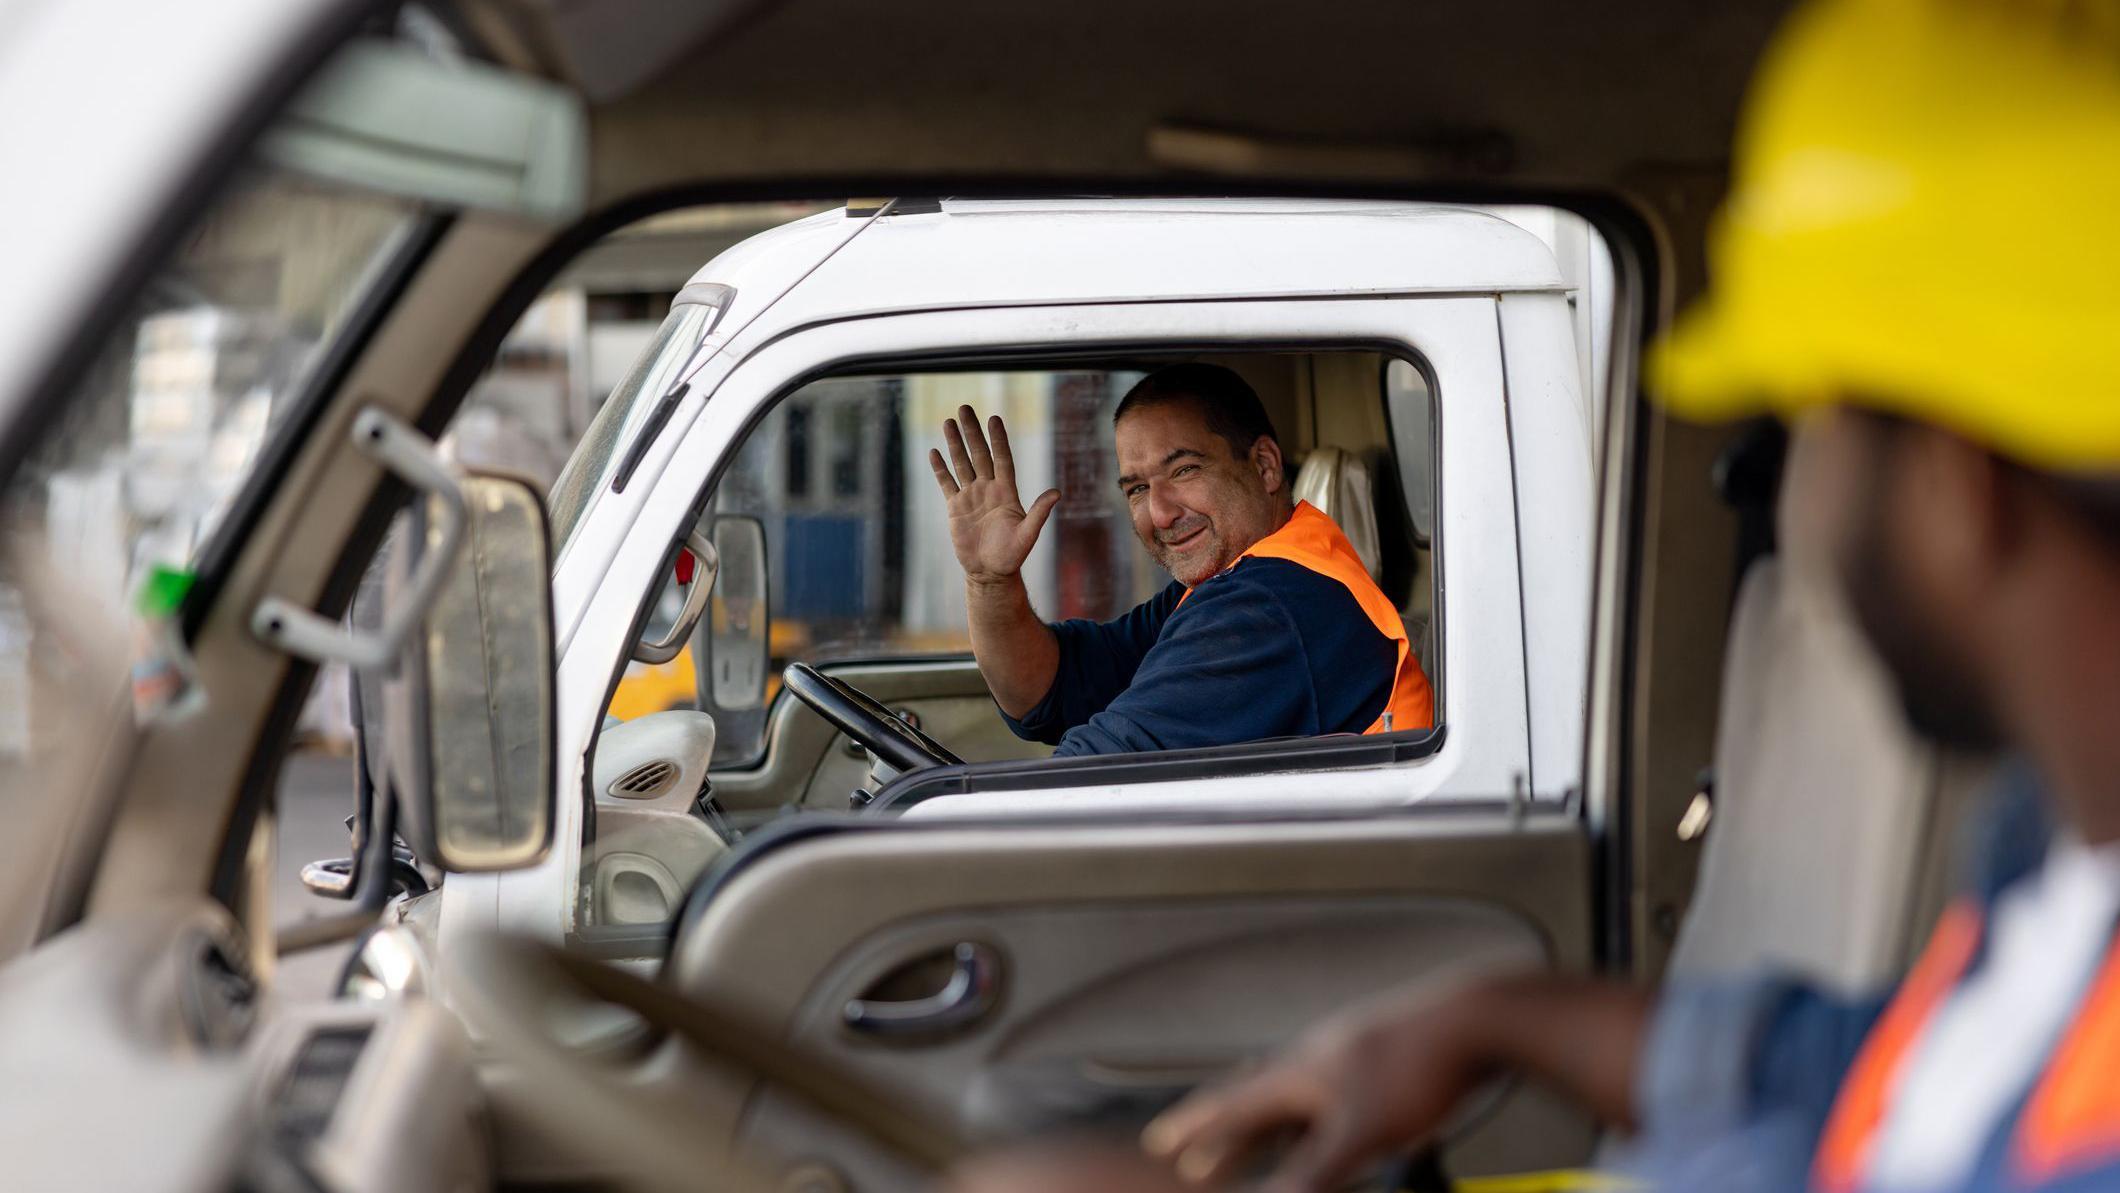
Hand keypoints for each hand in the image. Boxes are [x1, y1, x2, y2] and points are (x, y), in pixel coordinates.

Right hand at [928, 406, 1061, 585]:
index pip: (1002, 458)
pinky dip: (940, 468)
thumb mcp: (1028, 535)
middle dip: (972, 431)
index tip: (994, 418)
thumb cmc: (1011, 556)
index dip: (998, 439)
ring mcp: (971, 496)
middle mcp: (988, 488)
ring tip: (948, 421)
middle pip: (979, 454)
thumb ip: (1039, 512)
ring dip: (955, 443)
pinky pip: (947, 483)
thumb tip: (1057, 492)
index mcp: (1007, 492)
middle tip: (965, 408)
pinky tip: (934, 452)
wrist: (990, 572)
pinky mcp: (956, 507)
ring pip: (962, 463)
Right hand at [1141, 990, 1484, 1192]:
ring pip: (1293, 1095)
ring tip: (1258, 1144)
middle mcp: (1314, 1056)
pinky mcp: (1380, 1055)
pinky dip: (1313, 1116)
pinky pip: (1328, 1091)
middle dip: (1225, 1134)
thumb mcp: (1361, 1135)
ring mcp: (1347, 1053)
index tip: (1161, 1141)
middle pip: (1255, 1100)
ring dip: (1269, 1126)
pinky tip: (1332, 1119)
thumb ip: (1313, 1173)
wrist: (1477, 1019)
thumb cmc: (1419, 1070)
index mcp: (1298, 1072)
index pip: (1232, 1105)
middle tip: (1197, 1158)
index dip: (1196, 1129)